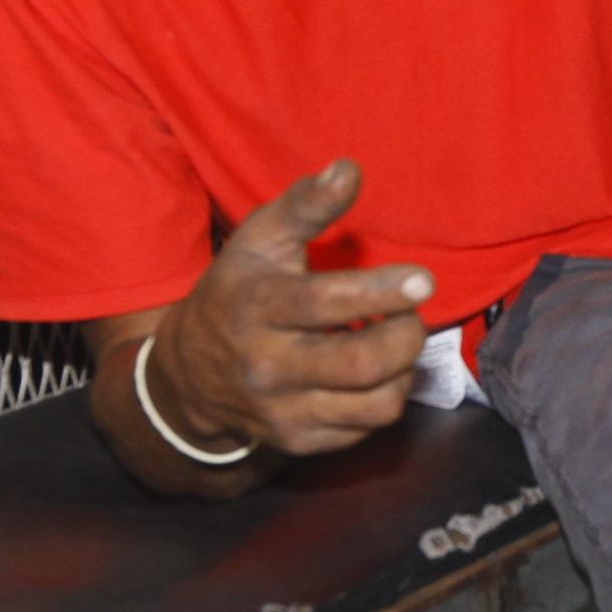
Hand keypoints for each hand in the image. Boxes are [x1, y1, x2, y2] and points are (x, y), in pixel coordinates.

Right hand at [150, 159, 433, 458]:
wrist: (188, 375)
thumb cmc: (237, 290)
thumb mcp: (259, 238)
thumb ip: (306, 204)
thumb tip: (350, 169)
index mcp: (258, 307)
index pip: (325, 304)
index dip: (381, 292)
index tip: (423, 281)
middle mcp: (268, 366)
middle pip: (363, 363)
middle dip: (406, 335)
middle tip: (410, 313)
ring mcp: (284, 412)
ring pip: (377, 404)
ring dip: (403, 369)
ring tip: (392, 341)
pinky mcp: (300, 442)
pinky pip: (368, 428)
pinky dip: (384, 396)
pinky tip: (370, 372)